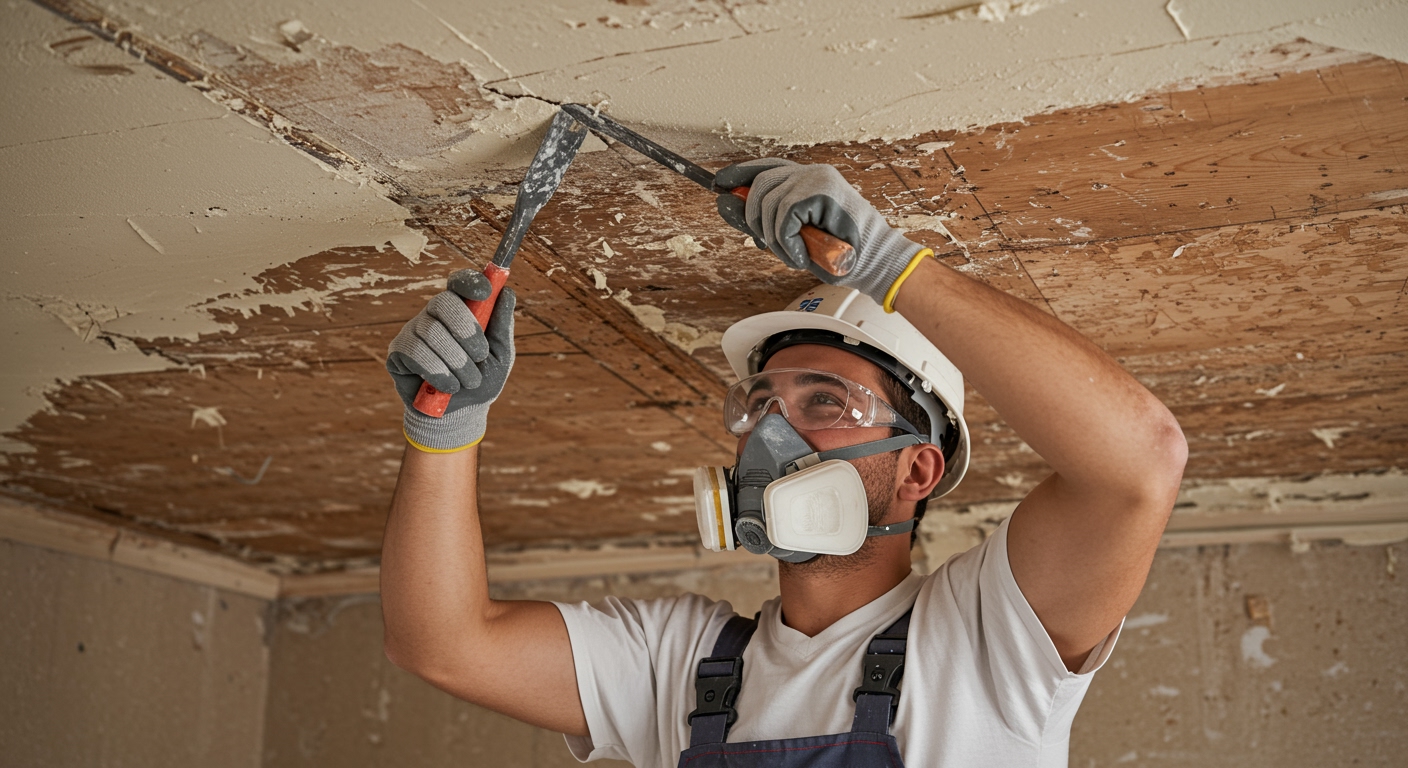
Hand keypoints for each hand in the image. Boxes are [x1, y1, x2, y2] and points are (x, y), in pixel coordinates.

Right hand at [386, 269, 515, 450]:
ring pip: (432, 331)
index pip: (459, 283)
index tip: (486, 291)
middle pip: (444, 302)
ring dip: (457, 361)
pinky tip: (448, 387)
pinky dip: (438, 372)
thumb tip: (506, 293)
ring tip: (468, 381)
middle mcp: (434, 315)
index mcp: (460, 310)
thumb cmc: (480, 380)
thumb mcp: (500, 356)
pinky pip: (415, 352)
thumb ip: (502, 326)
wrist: (458, 413)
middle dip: (467, 330)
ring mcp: (413, 331)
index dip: (470, 282)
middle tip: (481, 355)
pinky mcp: (397, 351)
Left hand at [715, 159, 927, 306]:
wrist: (874, 262)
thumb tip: (724, 202)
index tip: (718, 184)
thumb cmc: (837, 252)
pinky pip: (784, 216)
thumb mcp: (792, 235)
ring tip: (793, 254)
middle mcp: (812, 172)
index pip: (766, 167)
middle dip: (752, 216)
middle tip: (766, 243)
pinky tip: (801, 255)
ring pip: (769, 202)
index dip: (740, 173)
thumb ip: (762, 219)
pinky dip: (787, 242)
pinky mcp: (821, 191)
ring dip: (774, 238)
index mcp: (808, 179)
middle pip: (761, 184)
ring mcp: (817, 179)